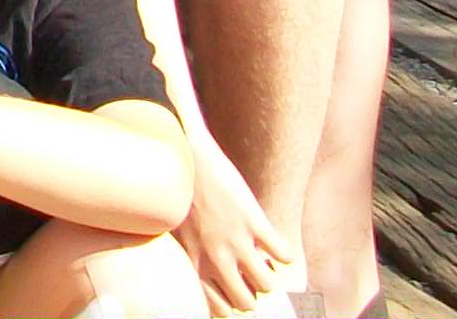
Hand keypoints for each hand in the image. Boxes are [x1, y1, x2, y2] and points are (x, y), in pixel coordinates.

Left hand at [181, 128, 292, 315]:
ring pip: (267, 284)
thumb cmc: (175, 188)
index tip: (233, 284)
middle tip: (249, 270)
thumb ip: (186, 251)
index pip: (218, 308)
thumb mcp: (172, 227)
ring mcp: (236, 242)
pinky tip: (273, 239)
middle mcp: (215, 259)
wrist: (185, 153)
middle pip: (245, 302)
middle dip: (251, 289)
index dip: (230, 299)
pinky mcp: (254, 222)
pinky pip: (284, 254)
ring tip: (262, 256)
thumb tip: (188, 260)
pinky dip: (285, 252)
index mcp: (193, 262)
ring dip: (269, 273)